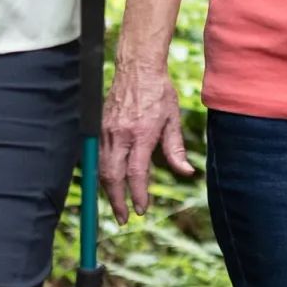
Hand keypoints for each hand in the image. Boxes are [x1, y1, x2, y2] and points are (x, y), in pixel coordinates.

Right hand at [103, 62, 195, 218]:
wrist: (137, 67)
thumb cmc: (159, 92)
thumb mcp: (173, 119)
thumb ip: (176, 149)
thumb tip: (186, 173)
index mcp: (142, 133)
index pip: (136, 173)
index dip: (138, 195)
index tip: (142, 209)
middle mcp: (121, 134)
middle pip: (113, 176)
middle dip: (117, 200)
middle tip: (124, 218)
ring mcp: (107, 130)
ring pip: (102, 168)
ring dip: (109, 190)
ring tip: (118, 205)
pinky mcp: (100, 126)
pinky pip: (99, 157)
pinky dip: (104, 173)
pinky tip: (111, 183)